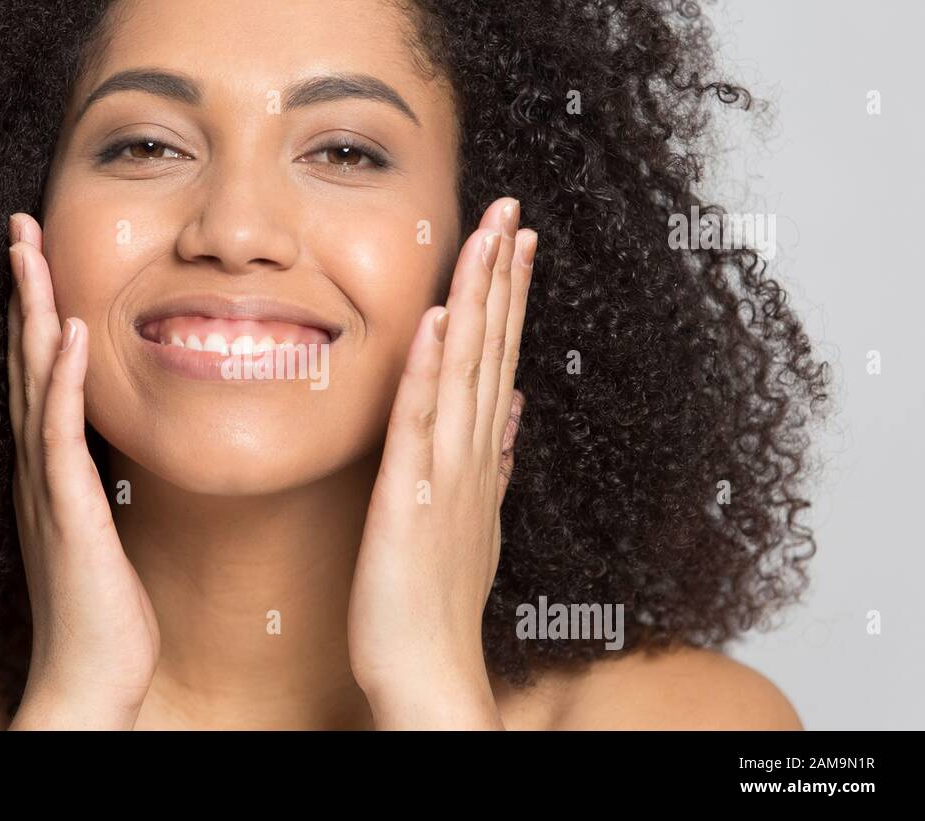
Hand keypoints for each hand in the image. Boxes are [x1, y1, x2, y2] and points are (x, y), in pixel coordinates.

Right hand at [5, 213, 159, 729]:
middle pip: (23, 360)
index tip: (38, 256)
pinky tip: (73, 332)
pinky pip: (62, 432)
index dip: (35, 312)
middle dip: (22, 289)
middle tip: (18, 225)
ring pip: (33, 381)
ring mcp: (46, 486)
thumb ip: (97, 482)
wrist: (89, 676)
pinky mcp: (68, 509)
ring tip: (30, 248)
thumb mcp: (101, 529)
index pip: (36, 374)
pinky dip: (63, 379)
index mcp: (48, 469)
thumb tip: (109, 449)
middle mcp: (36, 467)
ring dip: (33, 311)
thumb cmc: (102, 610)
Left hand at [348, 198, 534, 728]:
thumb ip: (495, 462)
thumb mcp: (473, 521)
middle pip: (492, 350)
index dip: (509, 298)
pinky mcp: (410, 497)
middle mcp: (472, 455)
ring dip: (479, 300)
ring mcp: (446, 473)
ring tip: (490, 235)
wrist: (429, 670)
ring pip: (467, 371)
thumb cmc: (438, 602)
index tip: (516, 242)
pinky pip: (421, 423)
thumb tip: (514, 411)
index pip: (500, 360)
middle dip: (503, 276)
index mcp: (481, 457)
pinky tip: (441, 319)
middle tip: (513, 208)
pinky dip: (432, 370)